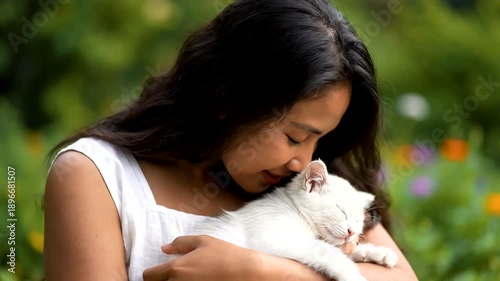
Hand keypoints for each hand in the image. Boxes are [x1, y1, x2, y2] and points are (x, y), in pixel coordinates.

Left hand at [143, 235, 260, 280]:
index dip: (152, 272)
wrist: (246, 273)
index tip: (159, 271)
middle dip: (161, 280)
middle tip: (174, 274)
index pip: (148, 276)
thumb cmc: (225, 255)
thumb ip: (180, 243)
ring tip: (188, 277)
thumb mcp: (203, 241)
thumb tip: (164, 248)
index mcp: (176, 269)